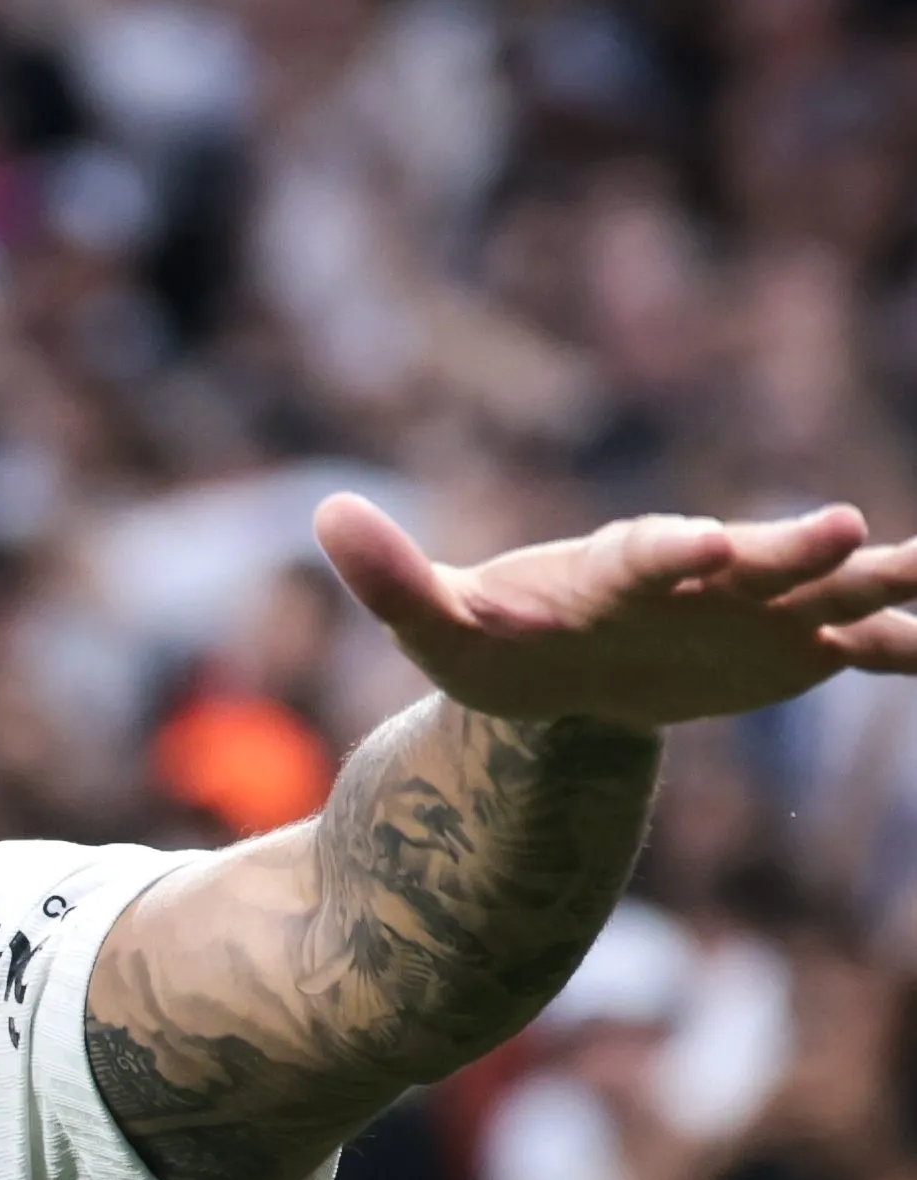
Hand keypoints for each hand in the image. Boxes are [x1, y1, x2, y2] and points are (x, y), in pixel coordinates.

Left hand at [315, 495, 916, 729]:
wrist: (560, 668)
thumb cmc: (497, 638)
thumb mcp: (435, 623)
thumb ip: (390, 576)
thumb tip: (322, 511)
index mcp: (616, 567)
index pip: (644, 552)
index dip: (672, 547)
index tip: (704, 545)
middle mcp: (701, 578)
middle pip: (754, 562)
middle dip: (793, 550)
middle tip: (845, 528)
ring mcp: (755, 610)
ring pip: (830, 593)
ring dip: (881, 582)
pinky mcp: (793, 649)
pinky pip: (869, 644)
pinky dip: (912, 641)